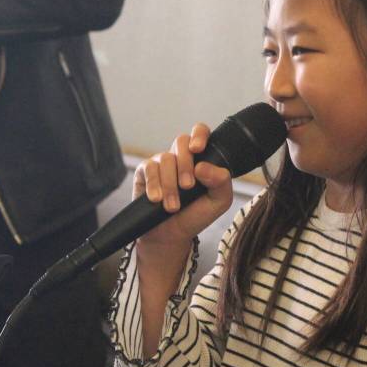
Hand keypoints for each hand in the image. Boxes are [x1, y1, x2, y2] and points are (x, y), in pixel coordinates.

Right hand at [133, 123, 233, 249]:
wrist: (171, 235)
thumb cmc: (195, 215)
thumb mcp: (218, 202)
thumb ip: (221, 182)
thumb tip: (203, 166)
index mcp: (201, 158)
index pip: (200, 132)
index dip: (199, 135)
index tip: (198, 149)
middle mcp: (181, 156)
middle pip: (181, 141)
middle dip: (185, 165)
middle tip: (187, 187)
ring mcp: (162, 162)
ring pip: (166, 158)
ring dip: (170, 184)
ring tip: (173, 206)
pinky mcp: (144, 171)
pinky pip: (148, 168)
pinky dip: (154, 185)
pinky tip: (157, 199)